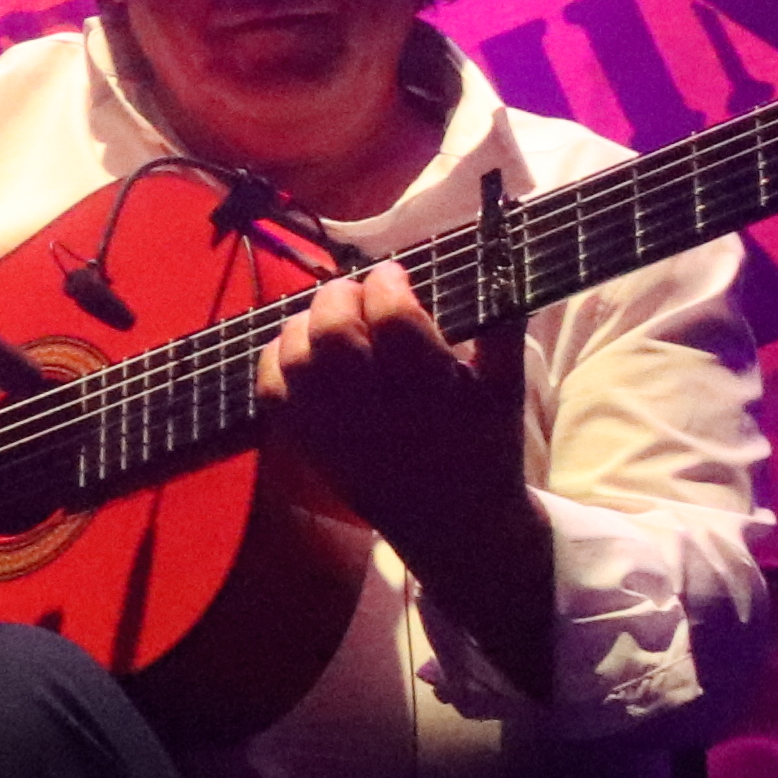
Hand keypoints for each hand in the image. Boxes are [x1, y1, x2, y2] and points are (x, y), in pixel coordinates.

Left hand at [249, 256, 528, 571]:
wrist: (453, 524)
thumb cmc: (483, 446)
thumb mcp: (506, 388)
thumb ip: (501, 322)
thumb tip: (500, 252)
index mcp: (431, 391)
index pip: (394, 318)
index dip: (387, 282)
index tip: (393, 273)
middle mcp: (377, 410)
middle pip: (333, 332)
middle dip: (341, 295)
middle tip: (358, 292)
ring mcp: (335, 428)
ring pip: (296, 357)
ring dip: (306, 322)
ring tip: (331, 318)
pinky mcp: (308, 443)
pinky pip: (271, 391)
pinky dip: (277, 357)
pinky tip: (303, 349)